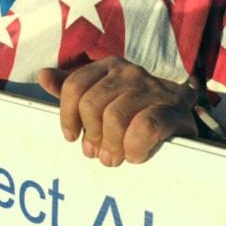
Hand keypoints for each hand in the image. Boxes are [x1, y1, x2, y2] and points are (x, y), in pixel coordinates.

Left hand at [38, 57, 197, 165]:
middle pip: (92, 104)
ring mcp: (154, 88)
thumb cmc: (134, 114)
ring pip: (115, 117)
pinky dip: (135, 147)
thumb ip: (73, 89)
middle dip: (91, 135)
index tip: (71, 137)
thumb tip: (42, 75)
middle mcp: (130, 72)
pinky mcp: (175, 109)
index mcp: (109, 66)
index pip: (74, 86)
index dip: (67, 115)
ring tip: (114, 158)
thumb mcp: (102, 99)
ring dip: (111, 145)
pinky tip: (135, 156)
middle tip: (97, 154)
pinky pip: (144, 127)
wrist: (182, 124)